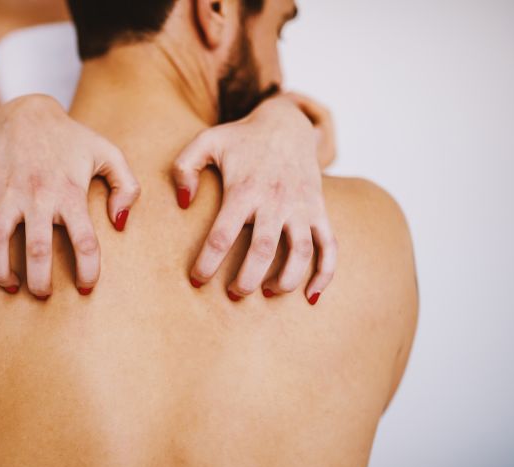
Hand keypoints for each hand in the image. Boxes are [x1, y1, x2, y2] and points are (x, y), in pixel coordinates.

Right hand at [0, 95, 139, 297]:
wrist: (29, 112)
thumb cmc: (74, 140)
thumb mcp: (110, 154)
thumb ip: (127, 187)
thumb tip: (119, 223)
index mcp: (71, 191)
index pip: (84, 240)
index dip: (87, 270)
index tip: (85, 289)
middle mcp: (38, 194)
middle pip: (36, 248)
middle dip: (39, 281)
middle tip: (43, 295)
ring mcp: (7, 191)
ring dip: (0, 270)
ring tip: (11, 286)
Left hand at [172, 95, 336, 303]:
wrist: (286, 123)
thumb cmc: (240, 139)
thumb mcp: (206, 142)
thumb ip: (184, 168)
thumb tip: (183, 203)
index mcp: (244, 189)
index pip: (222, 235)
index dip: (207, 263)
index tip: (197, 280)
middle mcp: (275, 200)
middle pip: (263, 251)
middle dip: (246, 280)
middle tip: (233, 294)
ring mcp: (301, 206)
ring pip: (300, 252)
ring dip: (286, 280)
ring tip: (268, 292)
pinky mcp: (318, 210)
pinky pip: (330, 246)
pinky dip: (325, 274)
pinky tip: (310, 296)